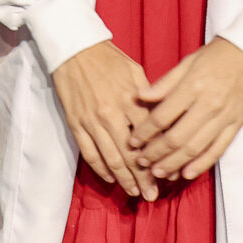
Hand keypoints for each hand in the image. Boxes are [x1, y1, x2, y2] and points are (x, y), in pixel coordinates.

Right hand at [50, 40, 159, 199]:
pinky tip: (110, 179)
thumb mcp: (135, 71)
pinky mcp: (76, 124)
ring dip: (124, 179)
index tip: (168, 171)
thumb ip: (149, 97)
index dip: (159, 156)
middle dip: (143, 177)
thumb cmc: (108, 58)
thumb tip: (163, 120)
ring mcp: (92, 121)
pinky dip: (100, 169)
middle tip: (153, 195)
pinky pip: (89, 153)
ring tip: (135, 193)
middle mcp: (112, 113)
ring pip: (110, 158)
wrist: (74, 48)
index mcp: (130, 99)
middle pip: (131, 154)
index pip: (149, 136)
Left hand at [130, 37, 242, 180]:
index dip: (145, 132)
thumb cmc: (217, 55)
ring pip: (195, 148)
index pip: (162, 116)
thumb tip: (140, 97)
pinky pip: (217, 150)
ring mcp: (224, 117)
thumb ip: (164, 83)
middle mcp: (208, 105)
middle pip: (176, 138)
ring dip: (174, 164)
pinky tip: (186, 173)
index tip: (133, 141)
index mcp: (192, 86)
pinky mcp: (236, 125)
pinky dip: (201, 164)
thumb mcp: (188, 62)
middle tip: (141, 161)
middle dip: (155, 153)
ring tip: (158, 172)